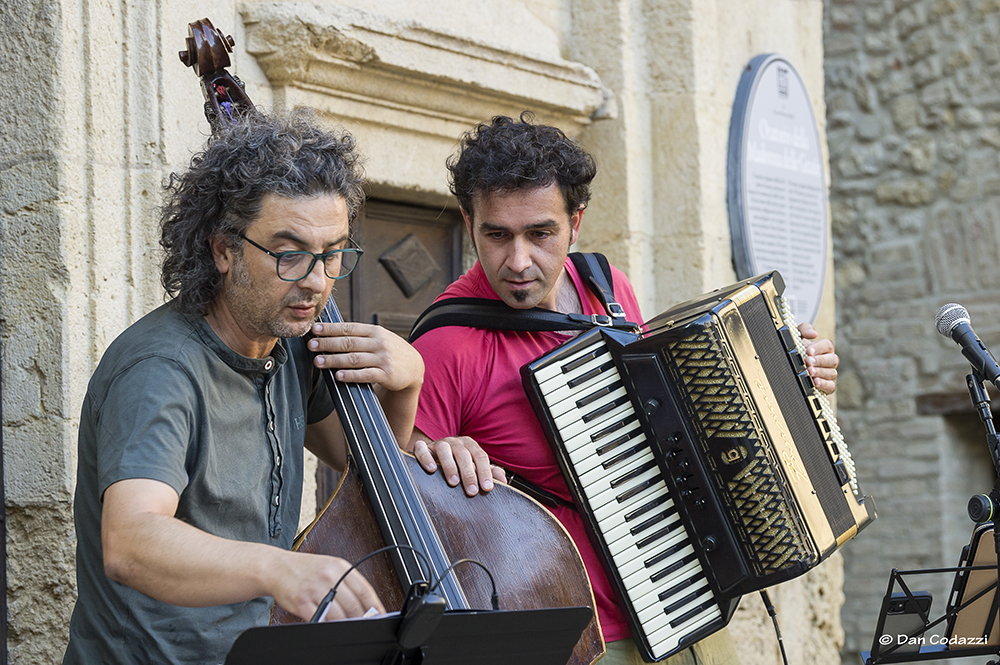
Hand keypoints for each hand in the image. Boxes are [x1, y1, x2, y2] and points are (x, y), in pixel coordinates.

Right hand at [271, 552, 384, 622]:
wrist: (276, 567)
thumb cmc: (305, 568)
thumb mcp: (330, 567)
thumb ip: (346, 583)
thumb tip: (364, 602)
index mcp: (340, 567)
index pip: (364, 589)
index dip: (375, 605)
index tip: (380, 614)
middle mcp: (329, 577)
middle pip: (353, 604)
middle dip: (361, 618)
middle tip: (365, 624)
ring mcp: (315, 589)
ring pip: (338, 614)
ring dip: (345, 624)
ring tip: (348, 627)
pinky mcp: (302, 601)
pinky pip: (319, 618)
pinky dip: (326, 624)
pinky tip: (329, 625)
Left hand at [308, 322, 423, 392]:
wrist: (415, 367)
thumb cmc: (391, 351)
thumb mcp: (380, 337)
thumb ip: (361, 335)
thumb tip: (331, 332)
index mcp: (375, 331)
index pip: (349, 328)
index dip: (331, 328)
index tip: (315, 329)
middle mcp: (379, 343)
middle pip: (349, 343)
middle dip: (328, 344)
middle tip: (311, 345)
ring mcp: (383, 358)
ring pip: (354, 359)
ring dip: (334, 360)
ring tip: (318, 361)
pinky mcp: (387, 374)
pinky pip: (366, 375)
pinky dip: (351, 375)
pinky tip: (338, 376)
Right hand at [412, 436, 505, 496]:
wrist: (435, 456)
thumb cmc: (459, 464)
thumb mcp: (475, 467)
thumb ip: (489, 472)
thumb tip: (503, 480)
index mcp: (470, 445)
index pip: (480, 456)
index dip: (485, 472)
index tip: (487, 488)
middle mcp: (455, 442)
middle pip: (464, 454)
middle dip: (469, 473)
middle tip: (472, 491)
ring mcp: (439, 443)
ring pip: (444, 449)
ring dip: (450, 466)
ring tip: (454, 482)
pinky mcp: (423, 447)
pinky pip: (422, 448)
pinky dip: (426, 457)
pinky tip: (431, 469)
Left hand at [798, 322, 837, 394]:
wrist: (788, 366)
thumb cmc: (795, 349)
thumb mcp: (796, 336)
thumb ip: (804, 330)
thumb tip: (814, 333)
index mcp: (824, 348)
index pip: (827, 345)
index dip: (819, 348)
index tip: (808, 351)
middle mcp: (829, 360)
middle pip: (832, 359)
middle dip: (819, 361)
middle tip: (808, 361)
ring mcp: (829, 373)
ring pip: (832, 373)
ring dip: (820, 372)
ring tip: (809, 372)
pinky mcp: (827, 386)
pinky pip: (830, 386)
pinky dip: (824, 384)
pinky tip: (815, 382)